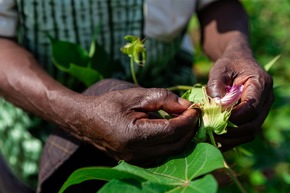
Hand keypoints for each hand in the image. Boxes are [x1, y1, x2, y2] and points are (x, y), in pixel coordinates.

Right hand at [75, 81, 198, 164]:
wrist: (86, 121)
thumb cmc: (109, 105)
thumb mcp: (136, 95)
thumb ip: (163, 98)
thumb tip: (187, 106)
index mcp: (135, 135)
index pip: (172, 130)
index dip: (188, 119)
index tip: (195, 108)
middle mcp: (137, 153)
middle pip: (176, 144)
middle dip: (189, 129)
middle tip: (193, 113)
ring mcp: (137, 160)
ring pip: (171, 151)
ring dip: (183, 136)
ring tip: (185, 119)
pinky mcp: (137, 161)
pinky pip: (162, 154)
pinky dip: (172, 142)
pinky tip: (172, 129)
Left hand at [206, 56, 273, 150]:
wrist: (238, 62)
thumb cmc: (229, 64)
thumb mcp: (220, 70)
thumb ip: (216, 85)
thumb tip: (215, 106)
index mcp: (260, 84)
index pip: (251, 108)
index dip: (233, 117)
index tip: (214, 118)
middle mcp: (266, 99)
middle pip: (253, 125)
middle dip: (231, 132)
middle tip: (211, 133)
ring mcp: (263, 110)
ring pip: (251, 132)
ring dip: (232, 139)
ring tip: (213, 139)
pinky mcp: (255, 116)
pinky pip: (246, 132)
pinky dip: (233, 139)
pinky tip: (217, 140)